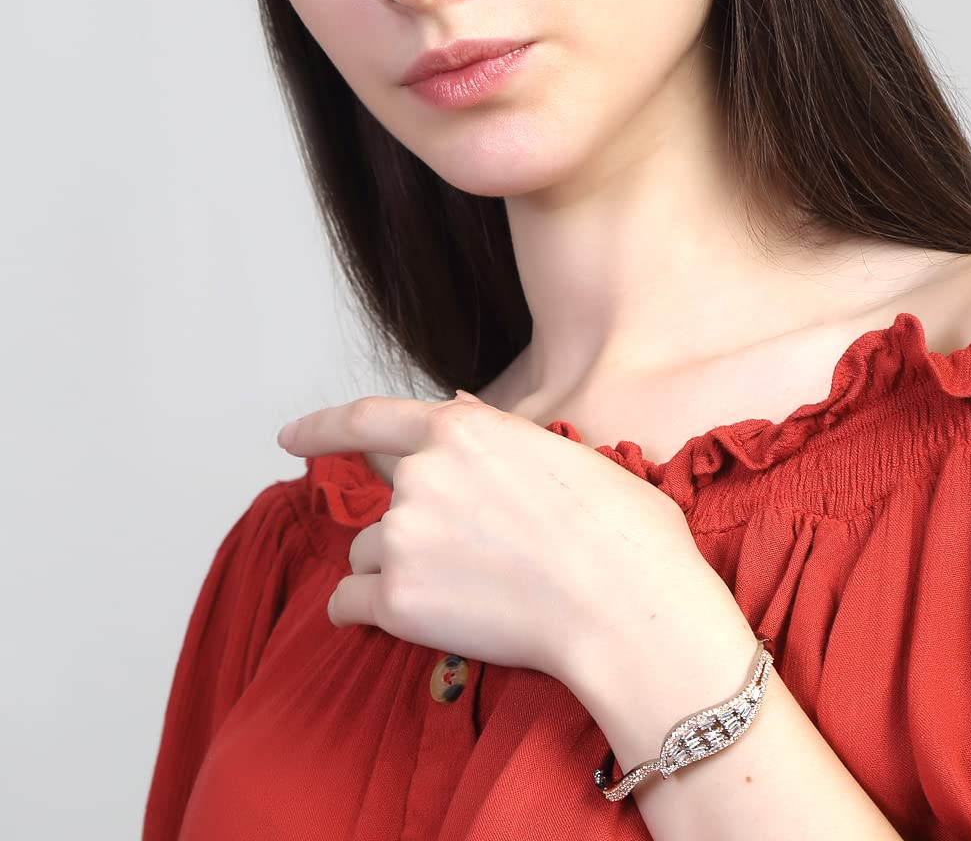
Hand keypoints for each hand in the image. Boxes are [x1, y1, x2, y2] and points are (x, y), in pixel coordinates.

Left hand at [276, 390, 722, 686]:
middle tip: (470, 559)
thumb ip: (498, 431)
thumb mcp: (564, 453)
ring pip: (371, 552)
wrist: (625, 608)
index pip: (368, 418)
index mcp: (463, 429)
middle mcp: (421, 474)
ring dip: (401, 571)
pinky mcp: (397, 601)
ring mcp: (405, 535)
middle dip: (414, 527)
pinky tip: (409, 621)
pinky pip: (350, 604)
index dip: (322, 427)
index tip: (289, 437)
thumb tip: (457, 405)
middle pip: (383, 501)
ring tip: (467, 594)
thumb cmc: (619, 532)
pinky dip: (367, 614)